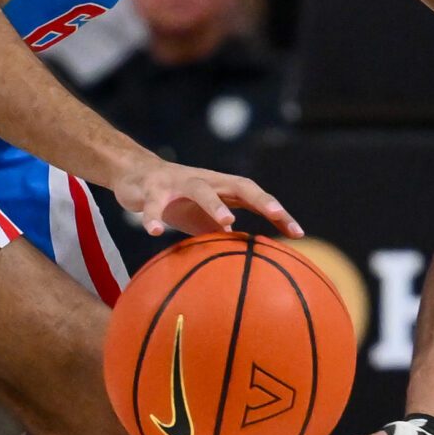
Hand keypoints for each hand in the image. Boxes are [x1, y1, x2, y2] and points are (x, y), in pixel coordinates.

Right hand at [114, 158, 300, 238]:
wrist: (135, 174)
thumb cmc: (177, 200)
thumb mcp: (203, 218)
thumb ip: (223, 233)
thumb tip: (247, 260)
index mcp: (222, 188)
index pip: (256, 197)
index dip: (277, 213)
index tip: (298, 234)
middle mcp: (206, 180)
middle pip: (239, 184)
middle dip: (260, 199)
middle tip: (276, 215)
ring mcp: (179, 181)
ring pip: (200, 188)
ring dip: (215, 204)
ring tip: (228, 223)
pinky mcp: (152, 187)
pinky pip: (154, 202)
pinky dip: (153, 216)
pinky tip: (153, 232)